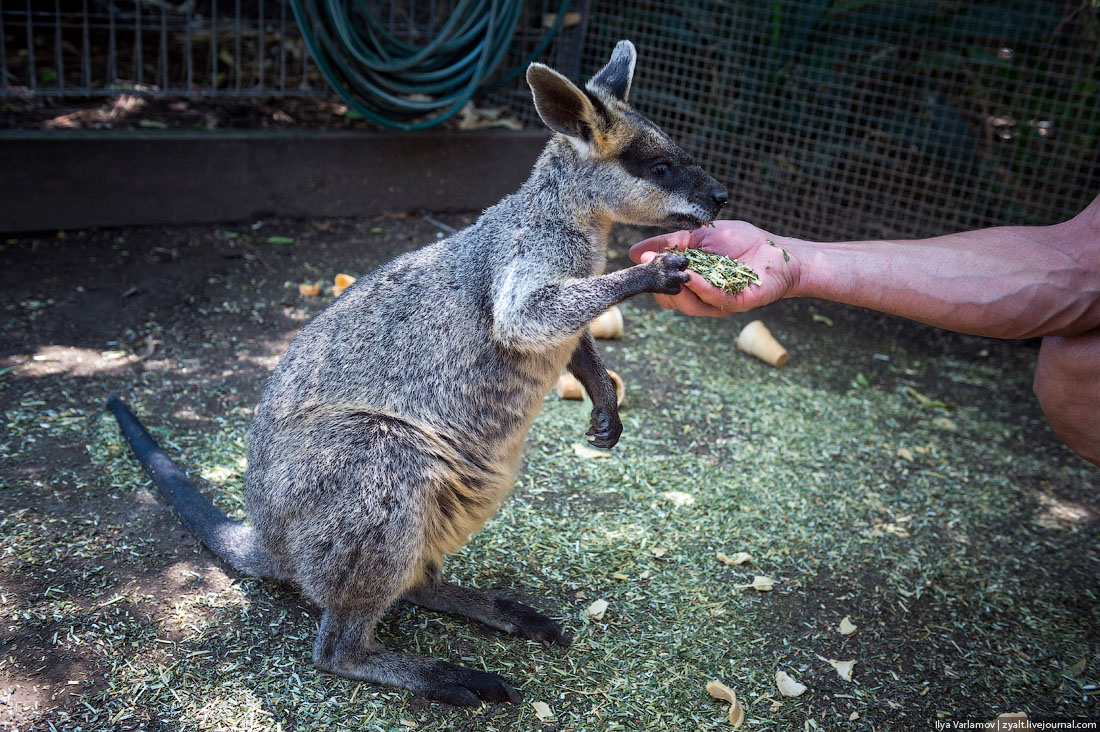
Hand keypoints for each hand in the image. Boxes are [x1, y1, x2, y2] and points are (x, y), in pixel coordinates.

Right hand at [628, 221, 800, 316]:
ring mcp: (717, 303)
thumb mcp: (698, 237)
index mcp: (691, 283)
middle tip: (654, 267)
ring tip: (672, 270)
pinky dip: (700, 286)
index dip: (651, 276)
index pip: (663, 288)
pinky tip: (692, 274)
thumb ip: (670, 243)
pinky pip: (712, 298)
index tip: (641, 262)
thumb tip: (636, 252)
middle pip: (671, 300)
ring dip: (677, 287)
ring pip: (688, 304)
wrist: (778, 253)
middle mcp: (702, 297)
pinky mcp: (736, 303)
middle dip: (660, 283)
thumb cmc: (741, 243)